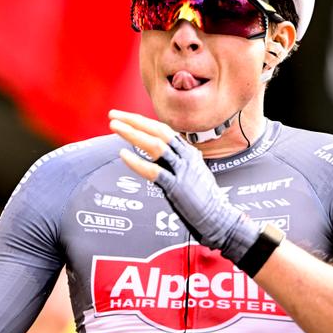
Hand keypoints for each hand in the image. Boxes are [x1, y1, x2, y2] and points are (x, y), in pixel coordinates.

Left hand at [108, 110, 259, 263]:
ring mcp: (181, 170)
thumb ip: (180, 160)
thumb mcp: (195, 171)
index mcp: (188, 152)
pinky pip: (154, 171)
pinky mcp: (176, 187)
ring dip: (133, 134)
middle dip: (134, 120)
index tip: (125, 117)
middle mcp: (185, 157)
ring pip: (155, 145)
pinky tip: (123, 155)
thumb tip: (166, 153)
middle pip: (158, 131)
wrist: (218, 217)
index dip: (142, 121)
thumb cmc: (205, 198)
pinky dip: (137, 162)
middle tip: (114, 115)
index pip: (163, 129)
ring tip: (115, 127)